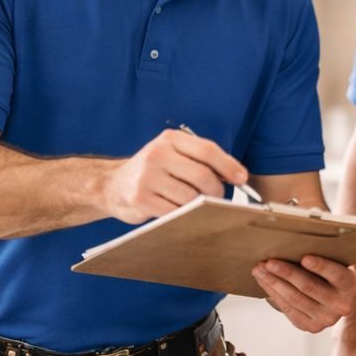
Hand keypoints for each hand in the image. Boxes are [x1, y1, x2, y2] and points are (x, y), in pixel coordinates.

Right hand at [101, 128, 247, 223]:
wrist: (112, 185)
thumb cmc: (153, 170)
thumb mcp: (174, 154)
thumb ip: (201, 160)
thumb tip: (236, 176)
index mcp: (170, 139)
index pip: (207, 150)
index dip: (228, 165)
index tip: (242, 178)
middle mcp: (157, 154)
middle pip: (202, 175)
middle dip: (217, 190)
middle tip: (219, 198)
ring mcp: (147, 177)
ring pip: (190, 196)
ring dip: (200, 205)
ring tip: (198, 205)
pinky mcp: (141, 199)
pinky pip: (175, 211)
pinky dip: (184, 215)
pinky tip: (182, 213)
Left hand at [252, 255, 355, 332]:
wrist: (335, 295)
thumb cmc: (331, 270)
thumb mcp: (336, 261)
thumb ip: (325, 254)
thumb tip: (295, 243)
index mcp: (353, 285)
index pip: (337, 275)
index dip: (321, 266)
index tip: (304, 258)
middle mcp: (342, 305)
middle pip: (310, 287)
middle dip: (286, 273)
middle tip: (269, 262)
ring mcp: (327, 319)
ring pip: (295, 299)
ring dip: (274, 283)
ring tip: (260, 270)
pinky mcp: (311, 327)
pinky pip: (288, 310)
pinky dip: (274, 294)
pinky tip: (265, 282)